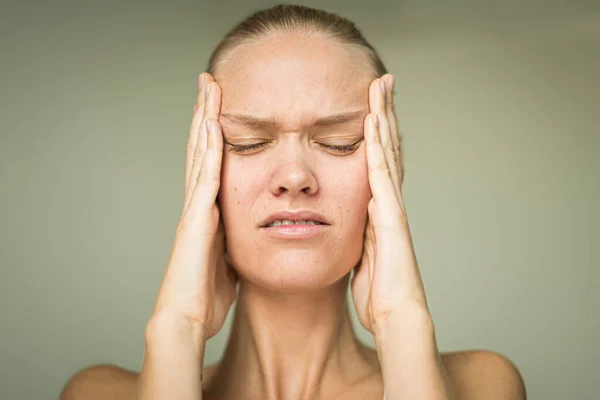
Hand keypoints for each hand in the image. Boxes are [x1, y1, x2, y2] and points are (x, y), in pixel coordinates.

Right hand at [150, 73, 237, 340]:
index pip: (211, 164)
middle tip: (210, 83)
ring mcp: (196, 208)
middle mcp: (199, 204)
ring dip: (204, 120)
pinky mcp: (197, 218)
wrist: (187, 319)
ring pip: (200, 154)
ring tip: (208, 88)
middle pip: (201, 150)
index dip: (214, 135)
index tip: (221, 109)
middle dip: (205, 116)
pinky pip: (205, 175)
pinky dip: (208, 148)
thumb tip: (248, 236)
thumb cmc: (208, 296)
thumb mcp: (228, 261)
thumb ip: (233, 242)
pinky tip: (213, 124)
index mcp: (208, 212)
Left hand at [351, 74, 429, 333]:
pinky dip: (378, 146)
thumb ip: (355, 235)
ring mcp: (391, 206)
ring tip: (380, 87)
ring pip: (387, 152)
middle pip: (386, 148)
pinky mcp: (389, 216)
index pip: (377, 161)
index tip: (369, 105)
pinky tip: (373, 121)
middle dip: (383, 113)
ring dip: (383, 118)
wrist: (395, 315)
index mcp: (377, 208)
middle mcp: (387, 201)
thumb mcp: (359, 255)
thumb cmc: (376, 291)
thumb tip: (342, 226)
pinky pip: (381, 174)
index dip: (375, 133)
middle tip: (381, 81)